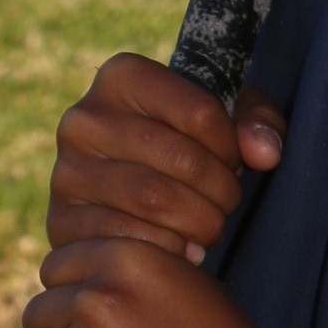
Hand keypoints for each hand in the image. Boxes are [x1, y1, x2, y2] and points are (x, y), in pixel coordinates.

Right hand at [45, 52, 285, 262]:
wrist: (122, 201)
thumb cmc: (184, 149)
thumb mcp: (224, 122)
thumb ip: (258, 123)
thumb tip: (265, 152)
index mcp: (121, 76)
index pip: (201, 112)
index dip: (232, 146)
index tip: (233, 161)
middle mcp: (83, 118)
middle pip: (183, 160)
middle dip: (222, 191)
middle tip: (226, 204)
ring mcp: (67, 172)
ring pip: (158, 202)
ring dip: (201, 223)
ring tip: (208, 226)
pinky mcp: (62, 223)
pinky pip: (130, 240)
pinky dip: (168, 250)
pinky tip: (180, 249)